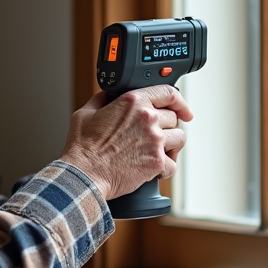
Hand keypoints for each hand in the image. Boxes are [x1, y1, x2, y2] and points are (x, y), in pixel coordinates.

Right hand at [59, 85, 193, 199]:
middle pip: (174, 118)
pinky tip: (154, 169)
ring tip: (158, 152)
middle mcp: (148, 118)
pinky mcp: (157, 162)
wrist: (84, 174)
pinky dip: (166, 168)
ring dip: (171, 145)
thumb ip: (101, 100)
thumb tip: (107, 97)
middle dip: (167, 127)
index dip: (180, 101)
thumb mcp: (85, 114)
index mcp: (133, 102)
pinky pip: (173, 164)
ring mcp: (155, 140)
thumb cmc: (82, 148)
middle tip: (155, 137)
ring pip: (179, 139)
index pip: (168, 93)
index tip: (184, 110)